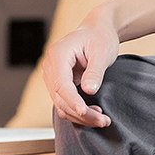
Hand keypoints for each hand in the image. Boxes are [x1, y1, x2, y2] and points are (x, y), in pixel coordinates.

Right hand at [41, 11, 118, 127]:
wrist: (97, 32)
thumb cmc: (100, 38)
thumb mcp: (102, 52)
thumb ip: (95, 71)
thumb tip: (88, 90)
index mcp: (57, 54)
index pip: (61, 84)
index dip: (72, 101)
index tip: (85, 112)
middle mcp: (50, 67)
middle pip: (61, 98)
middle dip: (81, 114)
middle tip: (104, 121)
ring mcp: (53, 77)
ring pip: (61, 105)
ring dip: (81, 117)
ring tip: (103, 120)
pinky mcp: (59, 86)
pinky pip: (65, 104)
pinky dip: (79, 113)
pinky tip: (95, 114)